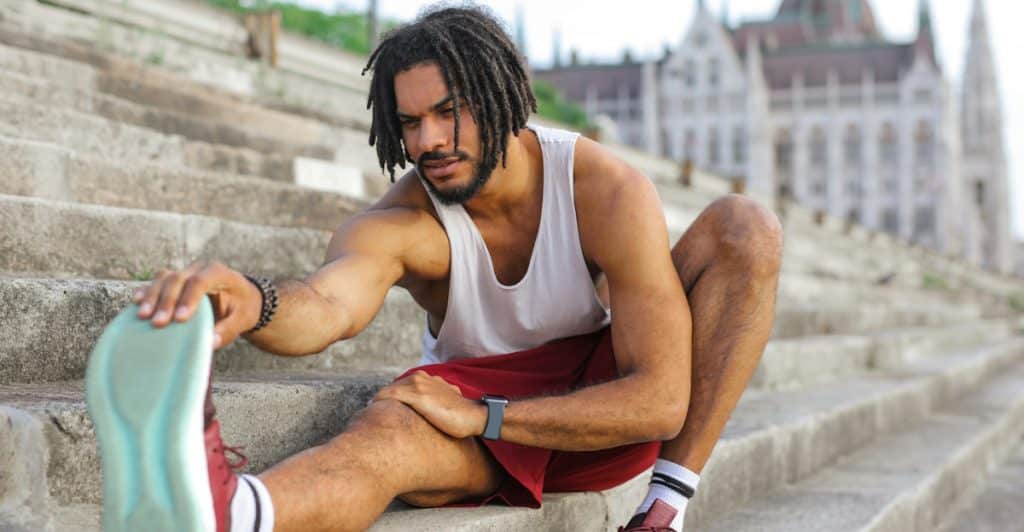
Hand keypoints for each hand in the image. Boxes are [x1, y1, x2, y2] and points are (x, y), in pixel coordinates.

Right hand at [132, 260, 262, 349]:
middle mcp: (199, 268)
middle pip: (177, 278)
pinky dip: (146, 292)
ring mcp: (185, 272)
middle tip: (158, 323)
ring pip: (163, 278)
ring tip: (143, 316)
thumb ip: (228, 330)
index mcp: (218, 272)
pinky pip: (156, 283)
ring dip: (151, 296)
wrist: (241, 297)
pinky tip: (136, 304)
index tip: (180, 319)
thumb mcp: (242, 319)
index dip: (188, 299)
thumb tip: (210, 343)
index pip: (200, 282)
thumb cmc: (242, 308)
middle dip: (166, 301)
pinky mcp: (174, 281)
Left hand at [372, 371, 487, 438]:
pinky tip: (372, 409)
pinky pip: (392, 395)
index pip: (400, 387)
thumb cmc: (461, 415)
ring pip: (390, 391)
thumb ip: (431, 403)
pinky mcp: (418, 396)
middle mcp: (421, 378)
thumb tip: (425, 415)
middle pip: (392, 388)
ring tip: (368, 414)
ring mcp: (419, 386)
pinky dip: (380, 401)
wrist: (475, 417)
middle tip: (369, 414)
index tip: (379, 410)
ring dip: (378, 401)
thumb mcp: (444, 403)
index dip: (389, 398)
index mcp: (426, 379)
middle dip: (381, 400)